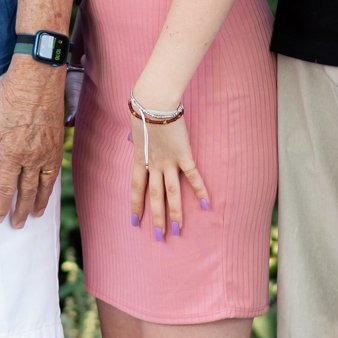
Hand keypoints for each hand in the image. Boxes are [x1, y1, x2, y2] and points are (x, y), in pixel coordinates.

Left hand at [0, 59, 65, 228]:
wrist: (38, 77)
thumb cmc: (10, 96)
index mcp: (13, 153)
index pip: (7, 188)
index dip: (2, 206)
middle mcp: (33, 157)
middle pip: (27, 191)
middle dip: (21, 210)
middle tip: (17, 225)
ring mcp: (48, 150)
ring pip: (44, 184)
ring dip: (39, 201)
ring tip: (35, 214)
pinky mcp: (57, 141)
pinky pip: (55, 170)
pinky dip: (51, 184)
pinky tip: (48, 188)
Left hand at [129, 114, 209, 243]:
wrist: (154, 100)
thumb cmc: (143, 109)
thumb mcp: (135, 128)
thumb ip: (137, 139)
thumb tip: (132, 140)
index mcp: (140, 158)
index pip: (136, 189)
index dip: (136, 206)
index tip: (135, 222)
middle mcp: (153, 164)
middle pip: (154, 196)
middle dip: (156, 217)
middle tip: (159, 237)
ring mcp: (169, 161)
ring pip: (172, 192)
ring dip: (174, 212)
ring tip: (176, 230)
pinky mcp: (184, 154)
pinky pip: (192, 176)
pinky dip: (200, 190)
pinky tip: (205, 205)